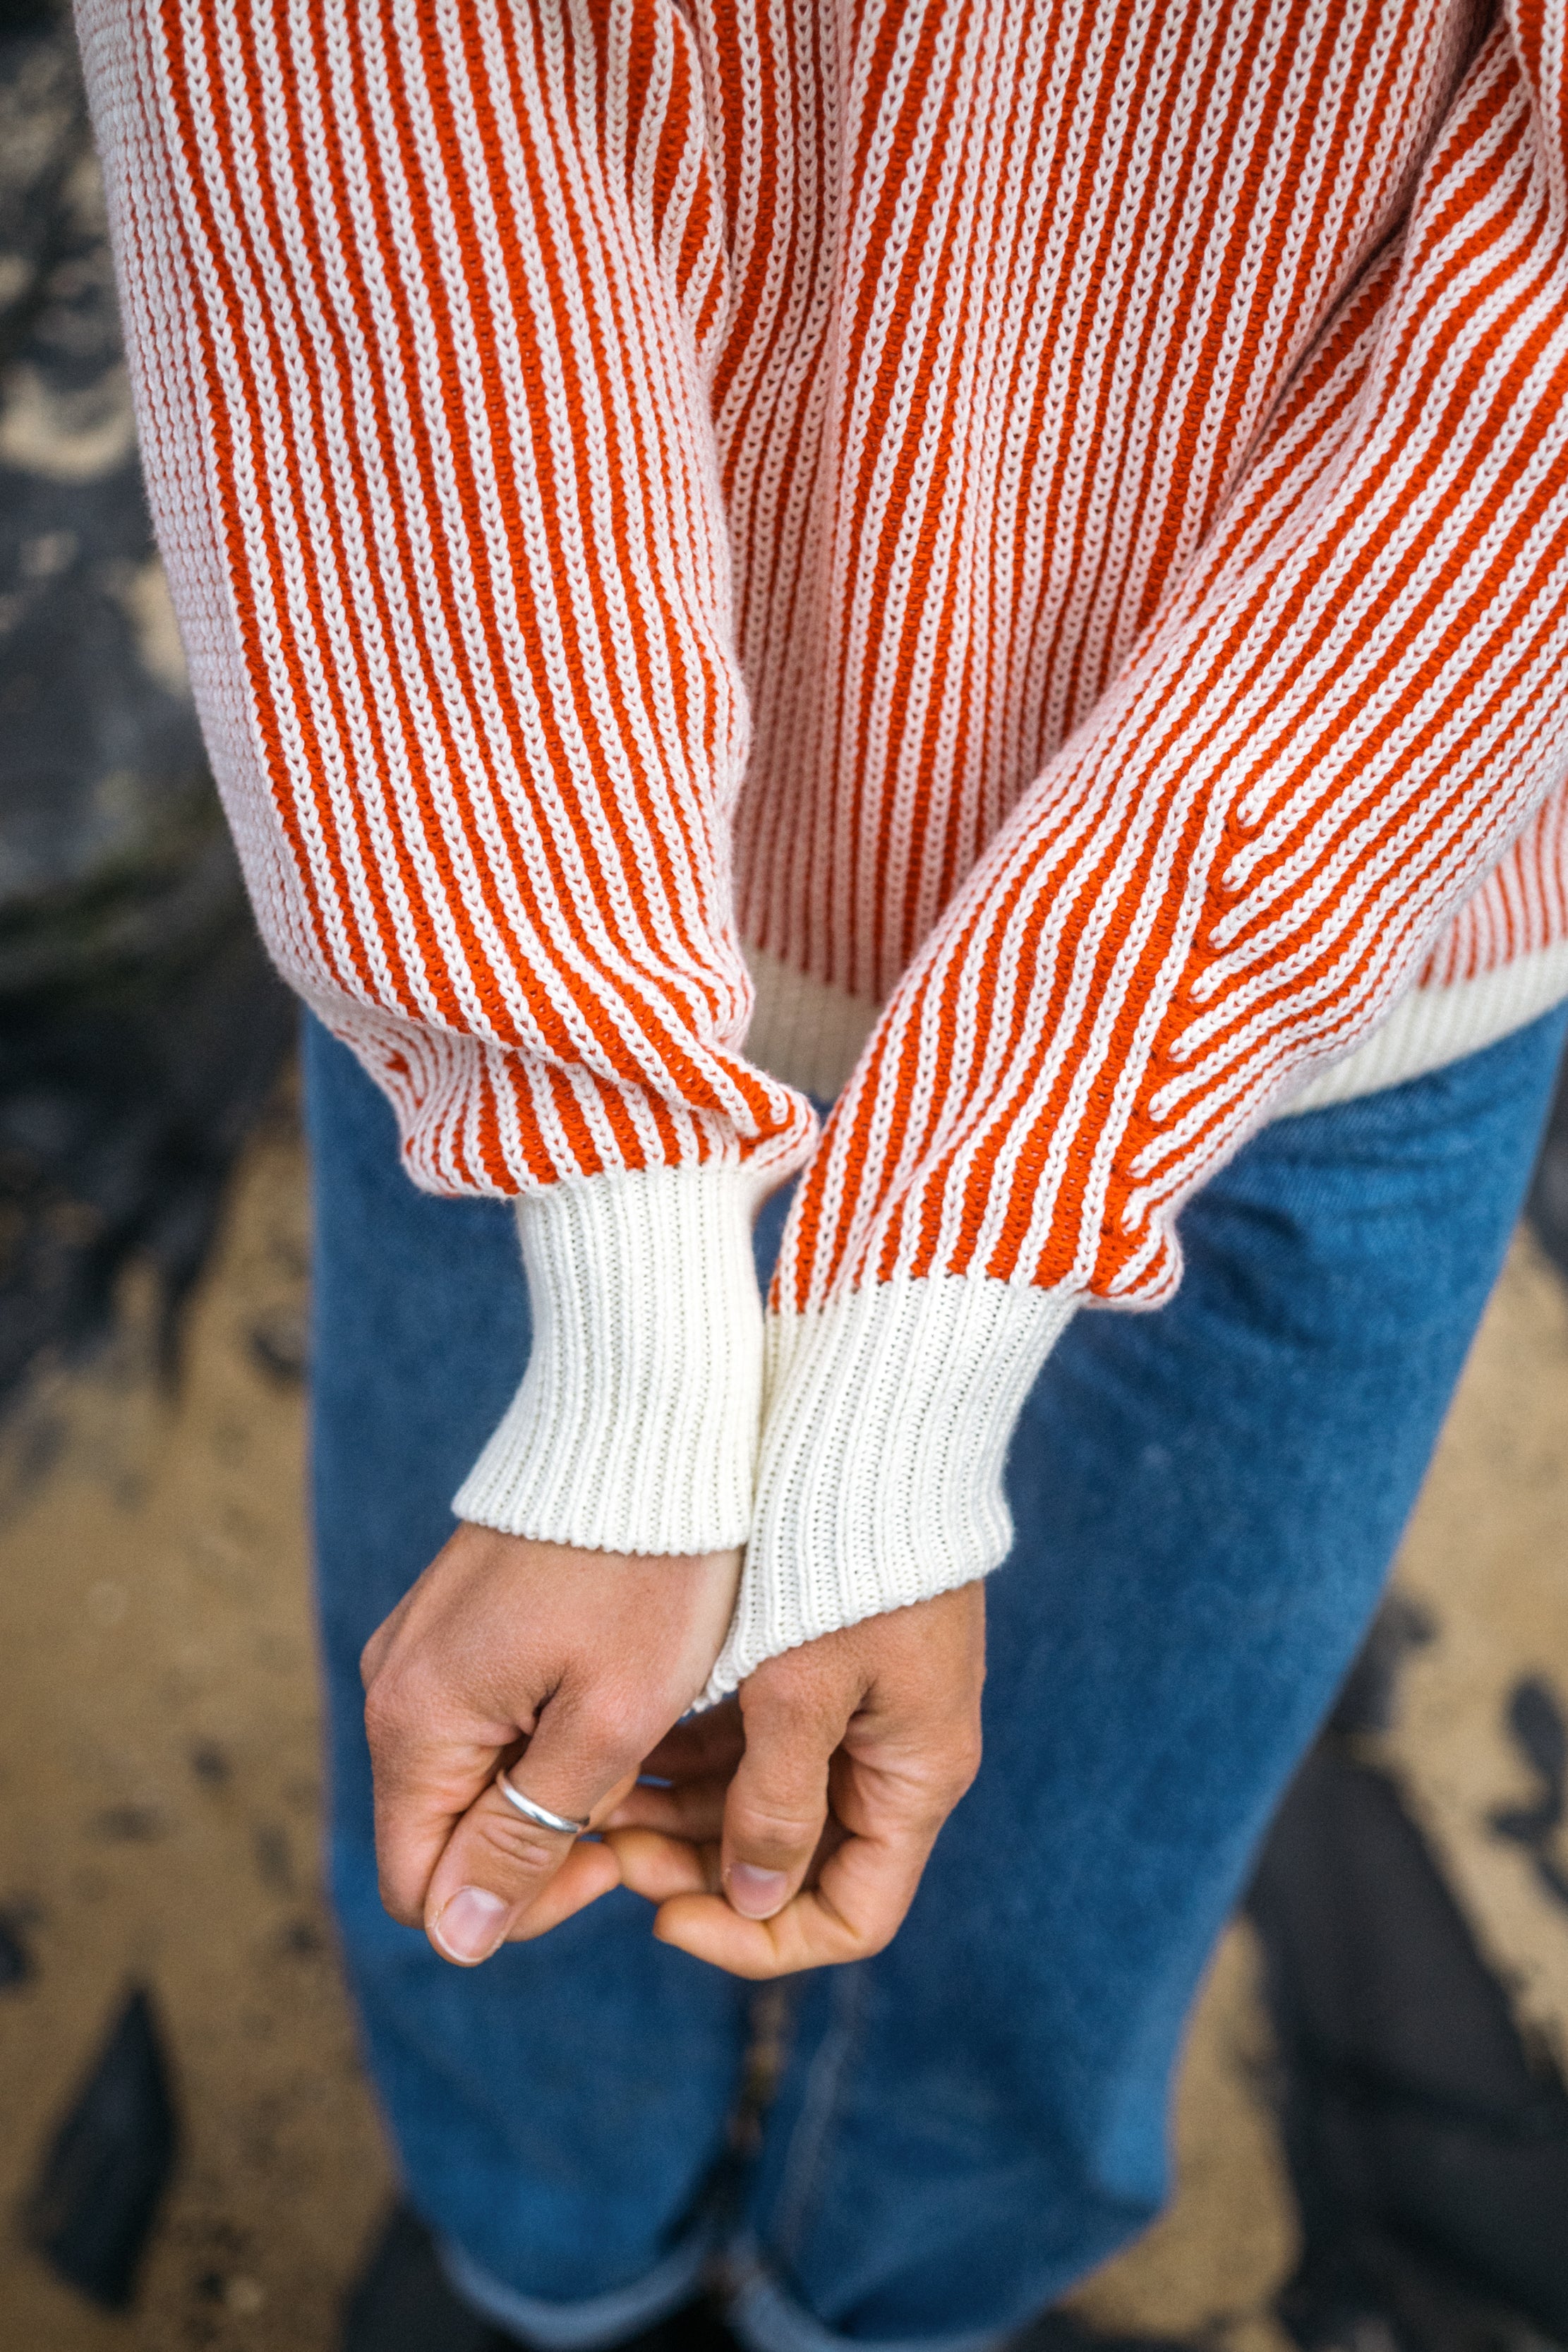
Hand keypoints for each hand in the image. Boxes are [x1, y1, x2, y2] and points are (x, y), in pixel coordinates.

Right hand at [359, 1525, 740, 1965]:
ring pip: (471, 1774)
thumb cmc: (649, 1572)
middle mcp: (393, 1687)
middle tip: (639, 1793)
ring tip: (637, 1732)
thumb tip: (457, 1936)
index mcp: (415, 1721)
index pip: (427, 1889)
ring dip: (550, 1784)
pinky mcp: (456, 1620)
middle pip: (444, 1833)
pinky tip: (617, 1688)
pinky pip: (484, 1714)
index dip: (518, 1908)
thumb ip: (526, 1833)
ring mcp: (420, 1648)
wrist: (652, 1423)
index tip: (616, 1858)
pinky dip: (546, 1728)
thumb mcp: (608, 1720)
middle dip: (540, 1842)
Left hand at [605, 1584, 984, 1975]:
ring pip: (764, 1804)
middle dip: (698, 1873)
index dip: (756, 1941)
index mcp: (914, 1776)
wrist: (877, 1428)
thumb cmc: (846, 1558)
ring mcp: (861, 1709)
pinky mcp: (824, 1664)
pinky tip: (625, 1748)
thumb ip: (774, 1801)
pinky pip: (757, 1742)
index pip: (848, 1915)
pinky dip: (693, 1758)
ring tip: (595, 1799)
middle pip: (795, 1865)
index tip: (660, 1921)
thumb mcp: (802, 1688)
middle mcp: (894, 1756)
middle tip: (604, 1848)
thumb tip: (751, 1899)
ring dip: (683, 1816)